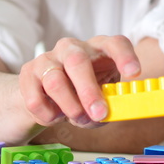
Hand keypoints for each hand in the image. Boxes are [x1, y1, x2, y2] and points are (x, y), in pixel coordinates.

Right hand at [18, 35, 140, 127]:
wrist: (45, 97)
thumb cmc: (83, 95)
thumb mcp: (102, 99)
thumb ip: (107, 107)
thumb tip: (106, 115)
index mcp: (99, 48)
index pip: (115, 43)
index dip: (125, 57)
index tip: (134, 73)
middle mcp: (73, 47)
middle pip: (78, 61)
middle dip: (89, 91)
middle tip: (98, 113)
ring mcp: (48, 57)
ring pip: (55, 80)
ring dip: (69, 107)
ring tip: (77, 119)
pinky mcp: (28, 72)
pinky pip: (35, 98)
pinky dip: (48, 115)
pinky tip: (56, 116)